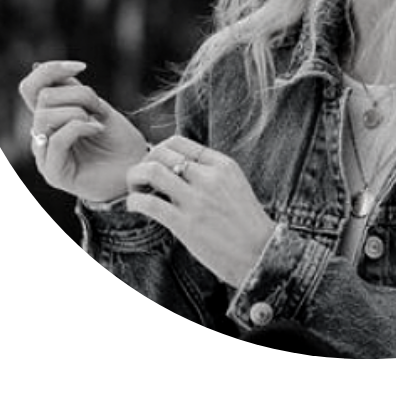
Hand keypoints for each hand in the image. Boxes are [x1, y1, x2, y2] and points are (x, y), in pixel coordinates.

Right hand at [18, 60, 147, 202]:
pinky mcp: (54, 172)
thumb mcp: (99, 108)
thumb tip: (54, 72)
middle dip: (77, 94)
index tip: (82, 66)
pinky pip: (57, 139)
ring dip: (78, 111)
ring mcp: (45, 154)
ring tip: (98, 122)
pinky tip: (99, 129)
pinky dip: (80, 127)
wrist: (135, 170)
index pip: (31, 87)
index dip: (51, 70)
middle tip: (99, 108)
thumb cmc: (119, 141)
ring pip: (45, 116)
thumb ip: (75, 93)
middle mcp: (41, 135)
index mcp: (49, 117)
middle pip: (42, 97)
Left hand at [125, 136, 275, 288]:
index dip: (159, 151)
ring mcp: (197, 200)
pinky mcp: (186, 224)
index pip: (179, 142)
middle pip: (161, 153)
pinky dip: (134, 202)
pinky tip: (136, 207)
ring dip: (135, 178)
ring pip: (152, 171)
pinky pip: (149, 203)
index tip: (154, 165)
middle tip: (141, 180)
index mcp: (222, 164)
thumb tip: (176, 169)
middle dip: (144, 163)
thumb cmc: (245, 224)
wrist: (260, 254)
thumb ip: (209, 173)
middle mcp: (209, 177)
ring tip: (136, 191)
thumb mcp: (234, 185)